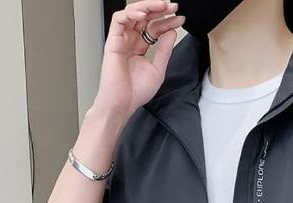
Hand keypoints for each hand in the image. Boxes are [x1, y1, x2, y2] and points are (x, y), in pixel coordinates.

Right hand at [93, 0, 185, 121]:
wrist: (123, 104)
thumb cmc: (136, 92)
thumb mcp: (158, 69)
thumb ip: (164, 50)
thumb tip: (171, 32)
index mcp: (140, 48)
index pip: (154, 29)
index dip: (167, 22)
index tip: (180, 19)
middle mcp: (130, 42)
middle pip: (144, 18)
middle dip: (159, 10)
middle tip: (173, 7)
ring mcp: (121, 40)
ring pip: (132, 14)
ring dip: (147, 7)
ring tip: (161, 6)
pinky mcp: (113, 41)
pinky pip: (119, 19)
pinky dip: (131, 13)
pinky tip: (143, 14)